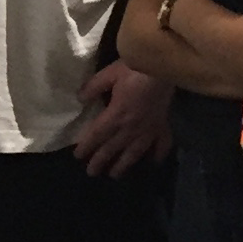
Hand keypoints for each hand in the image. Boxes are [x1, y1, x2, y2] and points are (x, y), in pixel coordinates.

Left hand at [74, 61, 174, 176]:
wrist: (164, 66)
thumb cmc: (135, 68)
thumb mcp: (109, 74)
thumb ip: (93, 87)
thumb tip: (80, 98)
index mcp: (116, 115)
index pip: (97, 135)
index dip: (86, 146)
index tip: (78, 156)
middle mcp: (131, 127)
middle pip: (113, 148)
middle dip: (101, 161)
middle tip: (91, 173)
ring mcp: (149, 128)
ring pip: (134, 152)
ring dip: (123, 164)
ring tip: (115, 175)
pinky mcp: (163, 124)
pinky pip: (161, 144)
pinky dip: (158, 154)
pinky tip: (154, 162)